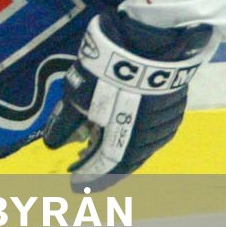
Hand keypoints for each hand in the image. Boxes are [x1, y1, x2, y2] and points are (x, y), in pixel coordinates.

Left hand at [43, 7, 216, 189]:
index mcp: (127, 142)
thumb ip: (65, 124)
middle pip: (125, 162)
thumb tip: (52, 144)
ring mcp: (165, 124)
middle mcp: (151, 140)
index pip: (106, 169)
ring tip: (96, 146)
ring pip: (141, 147)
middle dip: (101, 167)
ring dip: (119, 150)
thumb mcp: (78, 97)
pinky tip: (121, 127)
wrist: (150, 42)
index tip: (74, 184)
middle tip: (81, 167)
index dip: (88, 177)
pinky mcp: (173, 107)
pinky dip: (133, 135)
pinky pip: (152, 131)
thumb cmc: (109, 72)